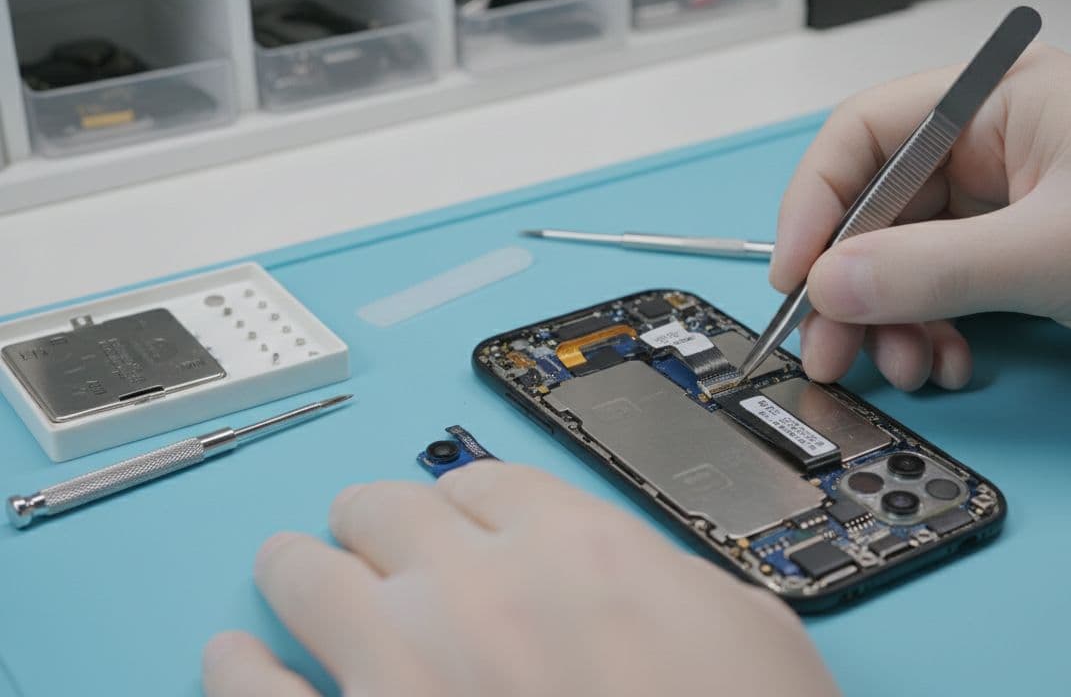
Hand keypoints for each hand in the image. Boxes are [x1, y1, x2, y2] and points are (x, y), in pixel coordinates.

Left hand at [201, 463, 840, 696]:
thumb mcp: (752, 635)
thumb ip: (679, 581)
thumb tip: (645, 576)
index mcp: (577, 548)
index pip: (488, 482)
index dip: (472, 497)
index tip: (464, 513)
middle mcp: (477, 589)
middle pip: (390, 506)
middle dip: (382, 518)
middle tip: (376, 532)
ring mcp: (398, 669)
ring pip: (308, 573)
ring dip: (299, 564)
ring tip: (291, 566)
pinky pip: (253, 693)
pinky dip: (236, 667)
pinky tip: (232, 657)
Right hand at [772, 45, 1070, 389]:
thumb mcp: (1056, 253)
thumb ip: (932, 271)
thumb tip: (831, 284)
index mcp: (998, 99)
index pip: (865, 137)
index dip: (817, 207)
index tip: (796, 276)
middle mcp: (994, 141)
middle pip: (878, 207)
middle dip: (855, 284)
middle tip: (831, 348)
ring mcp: (1007, 199)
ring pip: (907, 257)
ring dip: (896, 319)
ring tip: (913, 366)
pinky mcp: (1022, 250)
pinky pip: (945, 287)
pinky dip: (936, 329)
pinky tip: (952, 361)